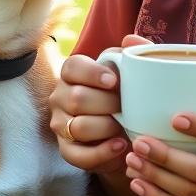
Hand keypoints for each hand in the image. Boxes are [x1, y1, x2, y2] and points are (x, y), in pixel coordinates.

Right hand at [49, 34, 151, 174]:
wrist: (127, 134)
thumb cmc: (126, 97)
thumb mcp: (132, 74)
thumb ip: (135, 54)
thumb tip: (130, 41)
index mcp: (73, 74)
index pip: (72, 66)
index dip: (92, 73)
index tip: (114, 81)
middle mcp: (61, 97)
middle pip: (77, 98)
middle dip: (107, 104)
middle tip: (126, 108)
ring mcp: (60, 125)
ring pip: (78, 126)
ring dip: (106, 127)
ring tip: (124, 127)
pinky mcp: (67, 150)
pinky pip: (78, 155)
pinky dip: (102, 152)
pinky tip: (120, 146)